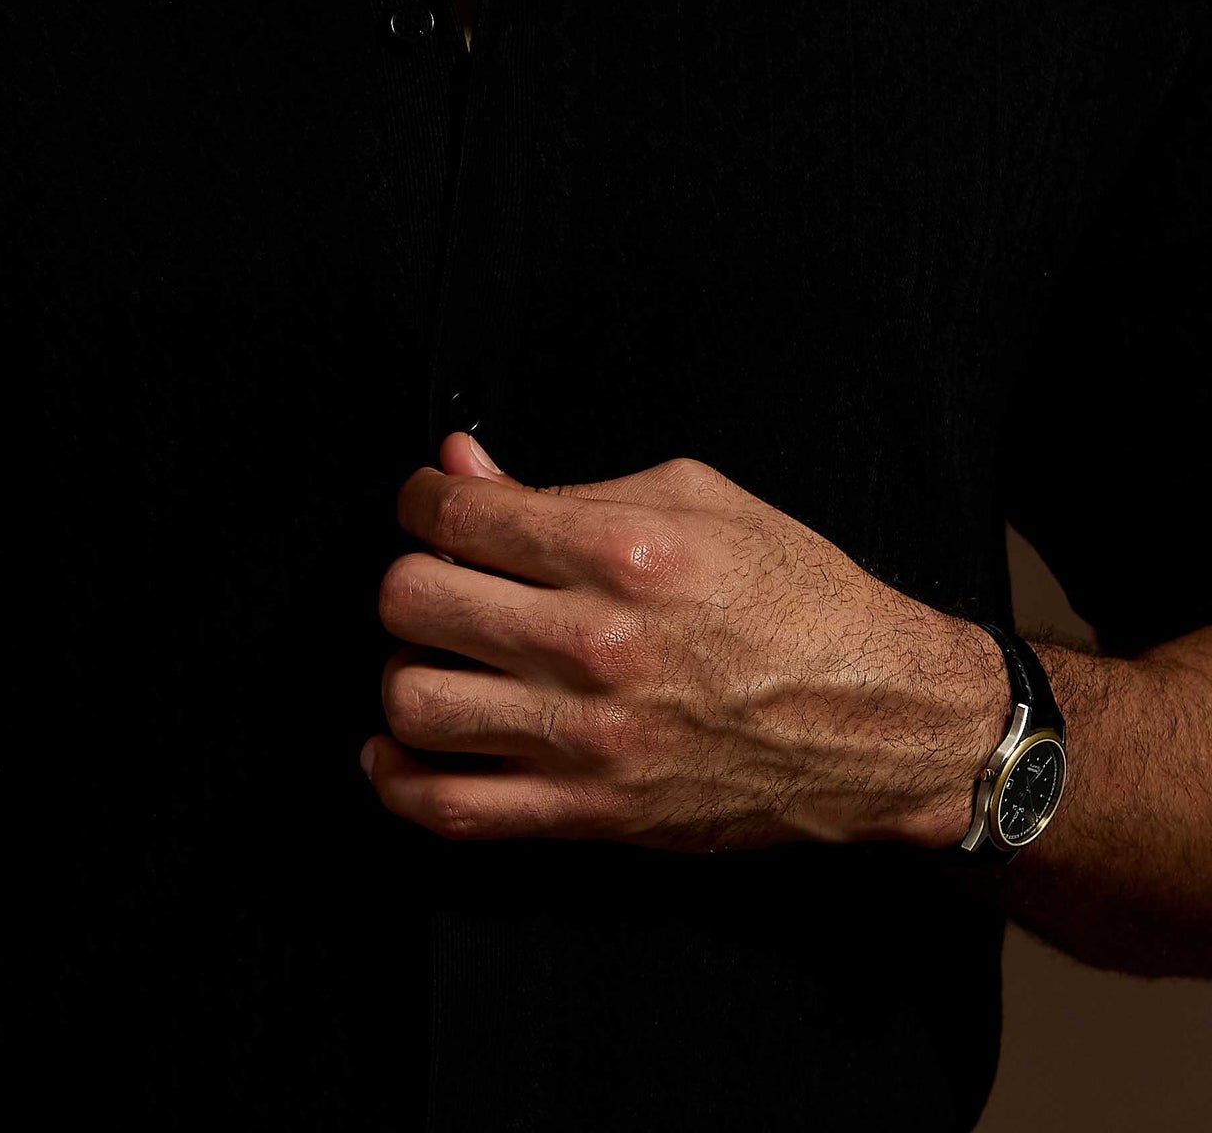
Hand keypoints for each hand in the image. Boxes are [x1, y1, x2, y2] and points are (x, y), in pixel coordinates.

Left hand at [362, 435, 1006, 851]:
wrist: (880, 719)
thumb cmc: (799, 600)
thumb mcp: (699, 500)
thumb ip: (569, 484)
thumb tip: (462, 466)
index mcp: (624, 552)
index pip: (457, 517)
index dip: (421, 500)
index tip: (428, 505)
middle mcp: (595, 644)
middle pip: (415, 601)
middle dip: (409, 577)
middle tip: (440, 577)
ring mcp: (589, 737)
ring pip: (414, 701)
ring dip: (405, 669)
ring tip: (437, 655)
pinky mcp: (591, 813)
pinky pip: (450, 809)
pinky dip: (398, 779)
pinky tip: (401, 747)